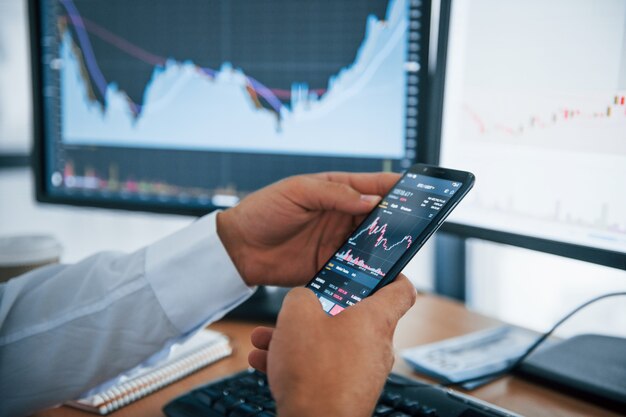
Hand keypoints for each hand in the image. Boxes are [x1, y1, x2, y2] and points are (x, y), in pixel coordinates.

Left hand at [216, 172, 399, 286]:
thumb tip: (372, 200)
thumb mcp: (298, 192)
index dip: (397, 188)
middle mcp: (340, 215)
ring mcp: (336, 241)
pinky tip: (377, 272)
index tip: (420, 192)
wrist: (238, 248)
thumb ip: (335, 194)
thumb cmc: (263, 211)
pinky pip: (354, 267)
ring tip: (401, 250)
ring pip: (370, 243)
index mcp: (335, 190)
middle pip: (378, 217)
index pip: (373, 186)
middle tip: (417, 226)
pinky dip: (367, 269)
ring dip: (385, 246)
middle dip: (398, 220)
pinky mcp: (329, 264)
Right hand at [248, 274, 416, 416]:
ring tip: (266, 338)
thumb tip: (302, 300)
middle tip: (298, 308)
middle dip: (317, 311)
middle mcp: (376, 346)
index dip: (392, 275)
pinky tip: (266, 361)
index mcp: (375, 319)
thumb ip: (301, 296)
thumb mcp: (297, 315)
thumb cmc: (315, 372)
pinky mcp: (347, 392)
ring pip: (330, 343)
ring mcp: (363, 372)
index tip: (381, 269)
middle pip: (352, 317)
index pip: (401, 290)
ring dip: (298, 338)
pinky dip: (299, 362)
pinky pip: (323, 367)